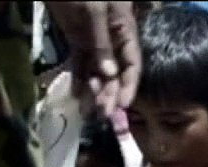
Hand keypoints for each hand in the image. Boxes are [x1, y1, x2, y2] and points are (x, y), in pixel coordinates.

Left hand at [45, 1, 141, 117]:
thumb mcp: (92, 10)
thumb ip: (100, 41)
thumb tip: (109, 73)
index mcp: (123, 29)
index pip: (132, 64)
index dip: (128, 85)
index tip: (121, 105)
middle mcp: (112, 38)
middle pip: (115, 71)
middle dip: (109, 94)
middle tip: (101, 115)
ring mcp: (93, 38)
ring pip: (97, 70)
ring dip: (94, 91)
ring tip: (88, 112)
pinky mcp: (75, 36)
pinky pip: (80, 62)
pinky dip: (79, 78)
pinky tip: (77, 95)